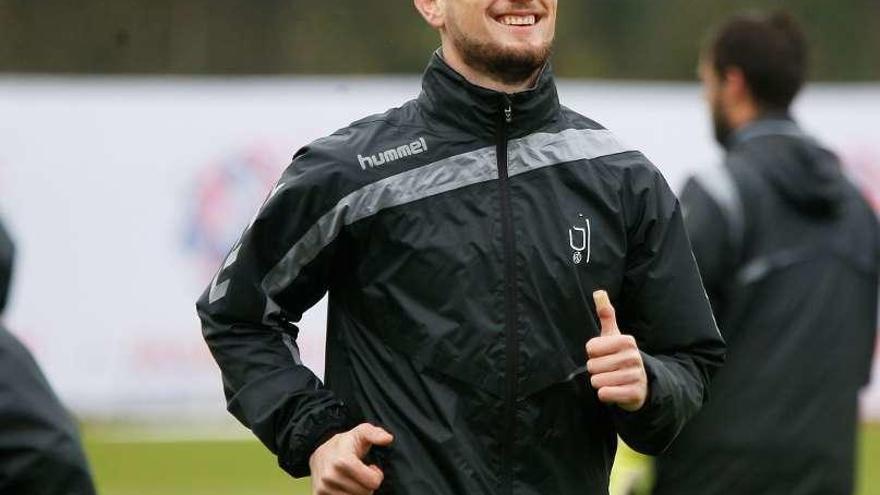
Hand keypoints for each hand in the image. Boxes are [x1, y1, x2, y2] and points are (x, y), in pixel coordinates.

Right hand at [309, 423, 393, 494]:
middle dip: (367, 484)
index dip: (376, 475)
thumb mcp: (361, 432)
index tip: (371, 468)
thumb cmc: (345, 443)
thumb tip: (388, 438)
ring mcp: (323, 488)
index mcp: (342, 461)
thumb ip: (375, 434)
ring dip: (358, 492)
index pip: (373, 482)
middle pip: (366, 493)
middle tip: (361, 474)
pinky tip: (345, 486)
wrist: (319, 453)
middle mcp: (330, 476)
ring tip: (353, 479)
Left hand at [585, 290, 647, 411]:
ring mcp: (635, 375)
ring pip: (597, 381)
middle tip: (609, 370)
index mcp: (627, 341)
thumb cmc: (620, 357)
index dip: (593, 354)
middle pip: (592, 366)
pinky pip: (605, 394)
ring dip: (600, 383)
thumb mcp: (614, 336)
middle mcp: (633, 357)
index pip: (590, 348)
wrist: (640, 384)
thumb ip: (606, 315)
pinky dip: (605, 395)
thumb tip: (598, 292)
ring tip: (612, 380)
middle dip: (596, 371)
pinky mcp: (634, 393)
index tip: (605, 355)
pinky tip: (615, 391)